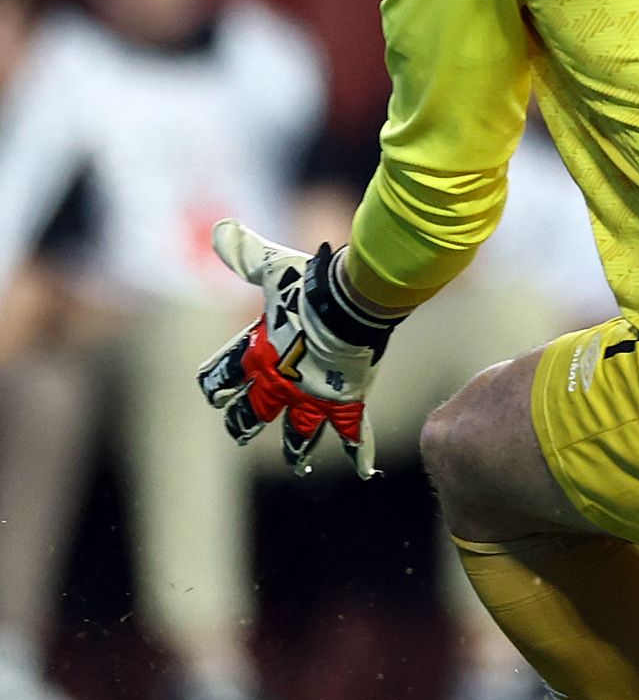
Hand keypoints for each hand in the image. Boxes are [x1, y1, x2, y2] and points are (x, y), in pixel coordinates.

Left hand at [194, 221, 400, 477]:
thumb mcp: (272, 267)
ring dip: (297, 448)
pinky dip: (361, 452)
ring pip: (299, 431)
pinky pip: (354, 432)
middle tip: (239, 429)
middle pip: (252, 412)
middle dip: (244, 421)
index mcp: (259, 353)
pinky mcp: (348, 400)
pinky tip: (364, 472)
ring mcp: (313, 395)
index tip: (213, 391)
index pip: (224, 375)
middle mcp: (281, 382)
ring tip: (297, 462)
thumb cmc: (309, 284)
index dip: (216, 384)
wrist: (349, 302)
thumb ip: (244, 252)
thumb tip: (219, 227)